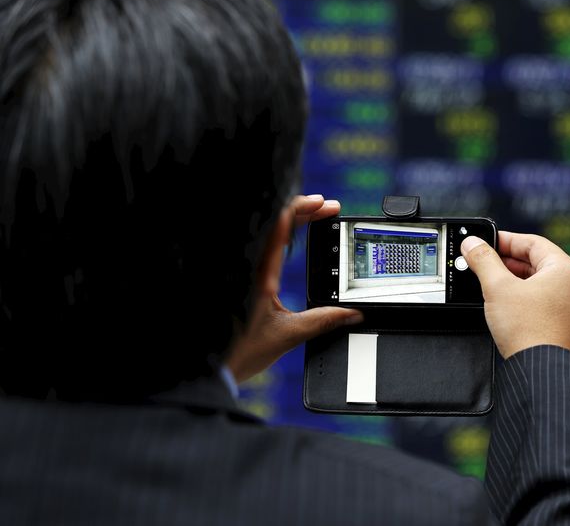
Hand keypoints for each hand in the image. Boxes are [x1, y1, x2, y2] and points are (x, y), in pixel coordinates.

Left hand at [226, 195, 362, 382]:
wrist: (212, 367)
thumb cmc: (241, 352)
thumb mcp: (289, 335)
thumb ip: (324, 320)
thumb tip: (353, 314)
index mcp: (259, 274)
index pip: (280, 225)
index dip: (304, 208)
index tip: (326, 205)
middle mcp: (248, 266)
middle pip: (274, 222)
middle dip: (303, 209)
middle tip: (328, 208)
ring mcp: (242, 270)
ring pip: (266, 232)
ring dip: (289, 219)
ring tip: (313, 215)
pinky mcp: (240, 277)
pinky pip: (259, 245)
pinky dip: (277, 235)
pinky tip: (290, 239)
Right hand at [460, 231, 569, 358]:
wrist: (541, 371)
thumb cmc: (528, 331)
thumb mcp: (497, 287)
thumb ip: (483, 260)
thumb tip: (472, 244)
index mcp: (568, 270)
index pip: (533, 243)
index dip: (506, 240)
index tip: (486, 243)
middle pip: (538, 262)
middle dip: (508, 262)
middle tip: (485, 263)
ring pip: (542, 283)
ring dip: (517, 280)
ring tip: (493, 283)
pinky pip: (547, 301)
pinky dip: (527, 297)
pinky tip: (509, 304)